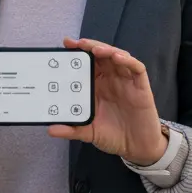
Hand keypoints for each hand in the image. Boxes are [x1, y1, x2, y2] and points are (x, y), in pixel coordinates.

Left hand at [47, 37, 167, 165]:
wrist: (137, 148)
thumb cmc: (114, 136)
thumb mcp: (89, 132)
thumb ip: (72, 130)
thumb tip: (51, 130)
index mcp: (97, 86)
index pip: (87, 64)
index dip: (78, 53)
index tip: (65, 45)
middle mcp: (111, 79)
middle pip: (101, 55)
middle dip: (89, 47)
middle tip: (77, 43)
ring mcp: (126, 81)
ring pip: (118, 56)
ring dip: (107, 50)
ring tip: (95, 49)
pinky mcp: (140, 86)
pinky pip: (136, 68)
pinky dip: (127, 60)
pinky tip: (117, 58)